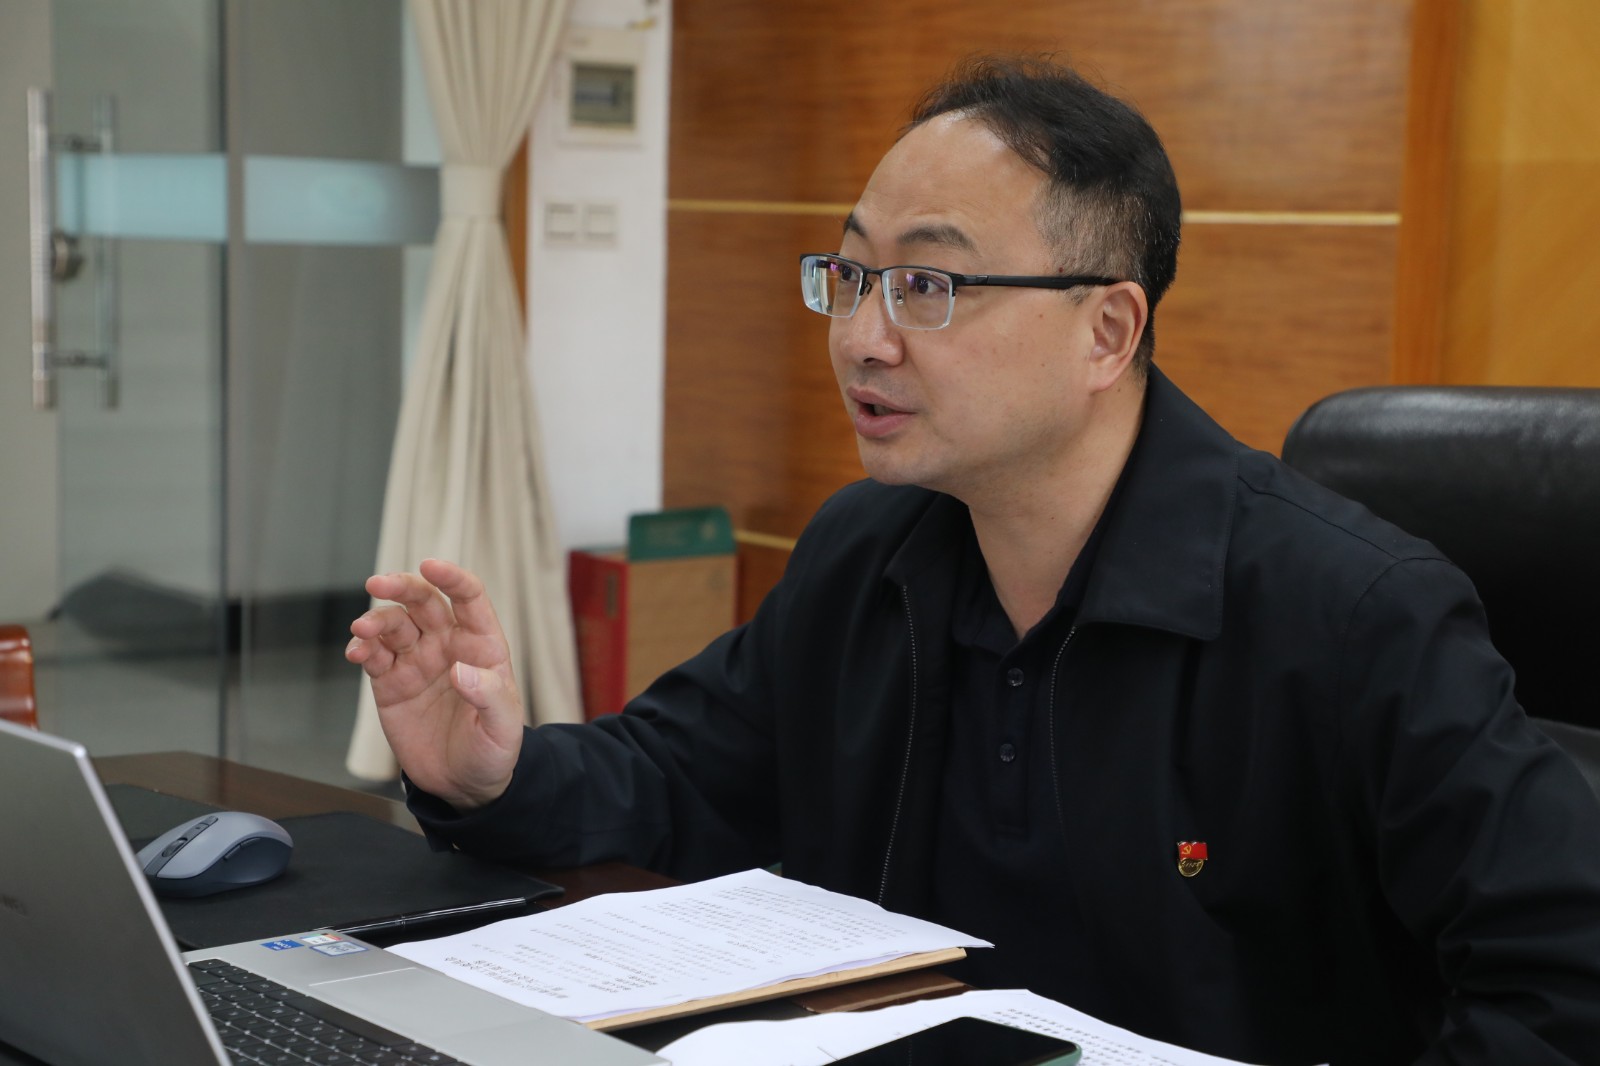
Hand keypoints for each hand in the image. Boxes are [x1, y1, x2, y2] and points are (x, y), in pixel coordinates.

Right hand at [346, 559, 523, 810]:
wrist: (463, 785)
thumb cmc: (493, 750)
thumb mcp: (503, 727)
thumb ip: (488, 695)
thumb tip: (461, 670)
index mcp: (482, 646)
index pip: (468, 598)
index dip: (451, 578)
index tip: (430, 565)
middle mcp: (447, 646)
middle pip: (423, 602)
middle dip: (400, 587)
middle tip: (375, 583)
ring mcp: (417, 662)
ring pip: (394, 625)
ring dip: (375, 621)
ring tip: (361, 631)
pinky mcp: (391, 683)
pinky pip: (374, 656)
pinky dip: (362, 649)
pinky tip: (356, 652)